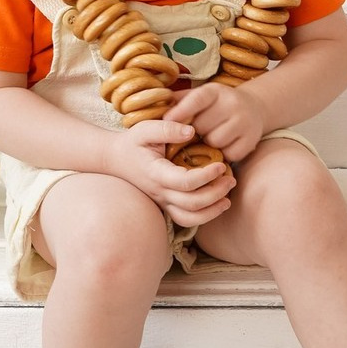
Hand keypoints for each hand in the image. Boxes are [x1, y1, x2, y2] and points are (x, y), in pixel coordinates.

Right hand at [105, 118, 235, 226]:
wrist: (115, 159)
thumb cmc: (133, 142)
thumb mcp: (145, 129)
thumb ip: (168, 128)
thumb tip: (191, 131)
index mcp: (156, 173)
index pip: (185, 183)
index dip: (207, 176)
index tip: (221, 164)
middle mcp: (159, 192)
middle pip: (192, 204)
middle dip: (216, 193)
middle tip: (231, 178)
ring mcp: (162, 201)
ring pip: (189, 218)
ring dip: (212, 210)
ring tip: (228, 197)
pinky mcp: (166, 205)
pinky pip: (185, 219)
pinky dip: (204, 216)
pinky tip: (218, 203)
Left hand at [165, 82, 266, 162]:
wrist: (253, 108)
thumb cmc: (215, 105)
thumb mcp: (199, 96)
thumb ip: (178, 101)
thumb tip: (153, 108)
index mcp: (215, 91)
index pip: (196, 100)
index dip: (180, 111)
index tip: (167, 122)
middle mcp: (232, 103)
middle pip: (202, 126)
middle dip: (194, 132)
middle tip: (194, 133)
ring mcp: (245, 121)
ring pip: (215, 141)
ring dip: (208, 144)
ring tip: (209, 138)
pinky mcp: (251, 140)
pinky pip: (229, 154)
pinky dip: (223, 154)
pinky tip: (223, 146)